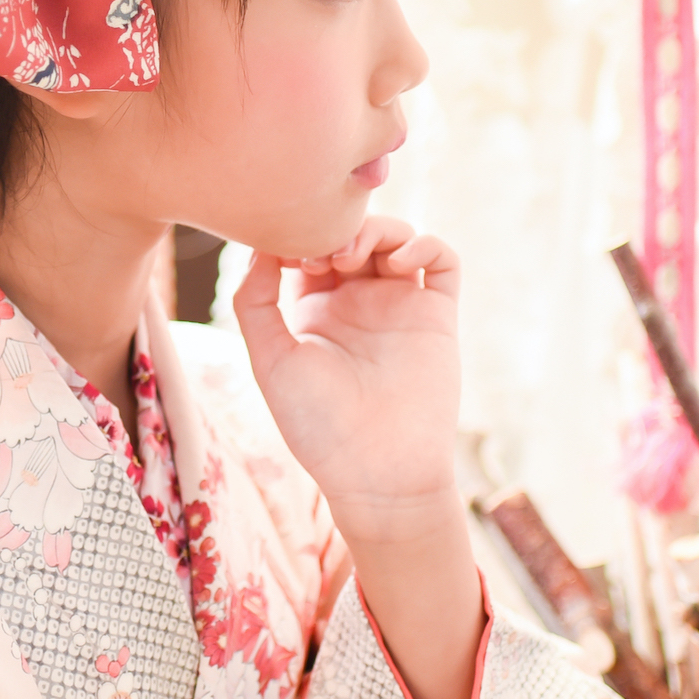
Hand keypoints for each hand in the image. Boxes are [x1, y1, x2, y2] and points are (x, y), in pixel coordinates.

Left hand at [230, 215, 460, 546]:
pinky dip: (425, 244)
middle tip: (322, 251)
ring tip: (352, 256)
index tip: (286, 248)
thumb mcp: (270, 359)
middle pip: (354, 233)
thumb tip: (259, 247)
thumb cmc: (317, 424)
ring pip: (397, 237)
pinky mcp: (437, 316)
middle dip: (337, 227)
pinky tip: (400, 261)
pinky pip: (442, 261)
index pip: (308, 247)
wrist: (376, 471)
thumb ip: (256, 301)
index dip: (298, 235)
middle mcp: (359, 303)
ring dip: (377, 229)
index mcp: (315, 311)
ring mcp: (400, 306)